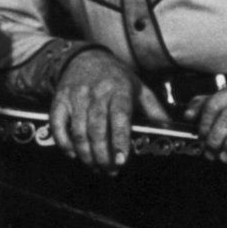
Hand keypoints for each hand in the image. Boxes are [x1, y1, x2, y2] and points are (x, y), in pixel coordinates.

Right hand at [50, 49, 169, 170]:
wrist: (85, 58)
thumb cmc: (115, 77)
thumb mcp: (138, 88)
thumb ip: (153, 110)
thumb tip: (168, 128)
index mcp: (119, 90)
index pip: (119, 117)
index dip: (119, 140)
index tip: (121, 160)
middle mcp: (96, 93)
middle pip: (96, 129)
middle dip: (102, 154)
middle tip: (108, 170)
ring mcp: (76, 97)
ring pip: (78, 131)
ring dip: (86, 154)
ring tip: (95, 166)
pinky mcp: (60, 101)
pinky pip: (58, 125)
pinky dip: (64, 142)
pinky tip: (73, 153)